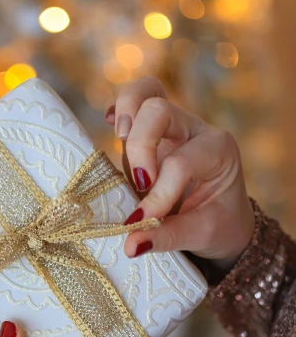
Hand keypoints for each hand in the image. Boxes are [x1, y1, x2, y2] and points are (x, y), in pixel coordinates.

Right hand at [106, 77, 254, 268]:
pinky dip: (120, 108)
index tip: (140, 222)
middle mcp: (195, 129)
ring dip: (126, 113)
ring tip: (120, 138)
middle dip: (140, 144)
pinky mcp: (152, 131)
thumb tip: (130, 244)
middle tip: (138, 181)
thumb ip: (166, 236)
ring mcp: (172, 125)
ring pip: (146, 92)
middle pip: (159, 109)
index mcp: (218, 150)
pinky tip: (111, 121)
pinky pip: (135, 101)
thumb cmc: (219, 225)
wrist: (224, 220)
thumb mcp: (202, 235)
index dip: (157, 194)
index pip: (179, 164)